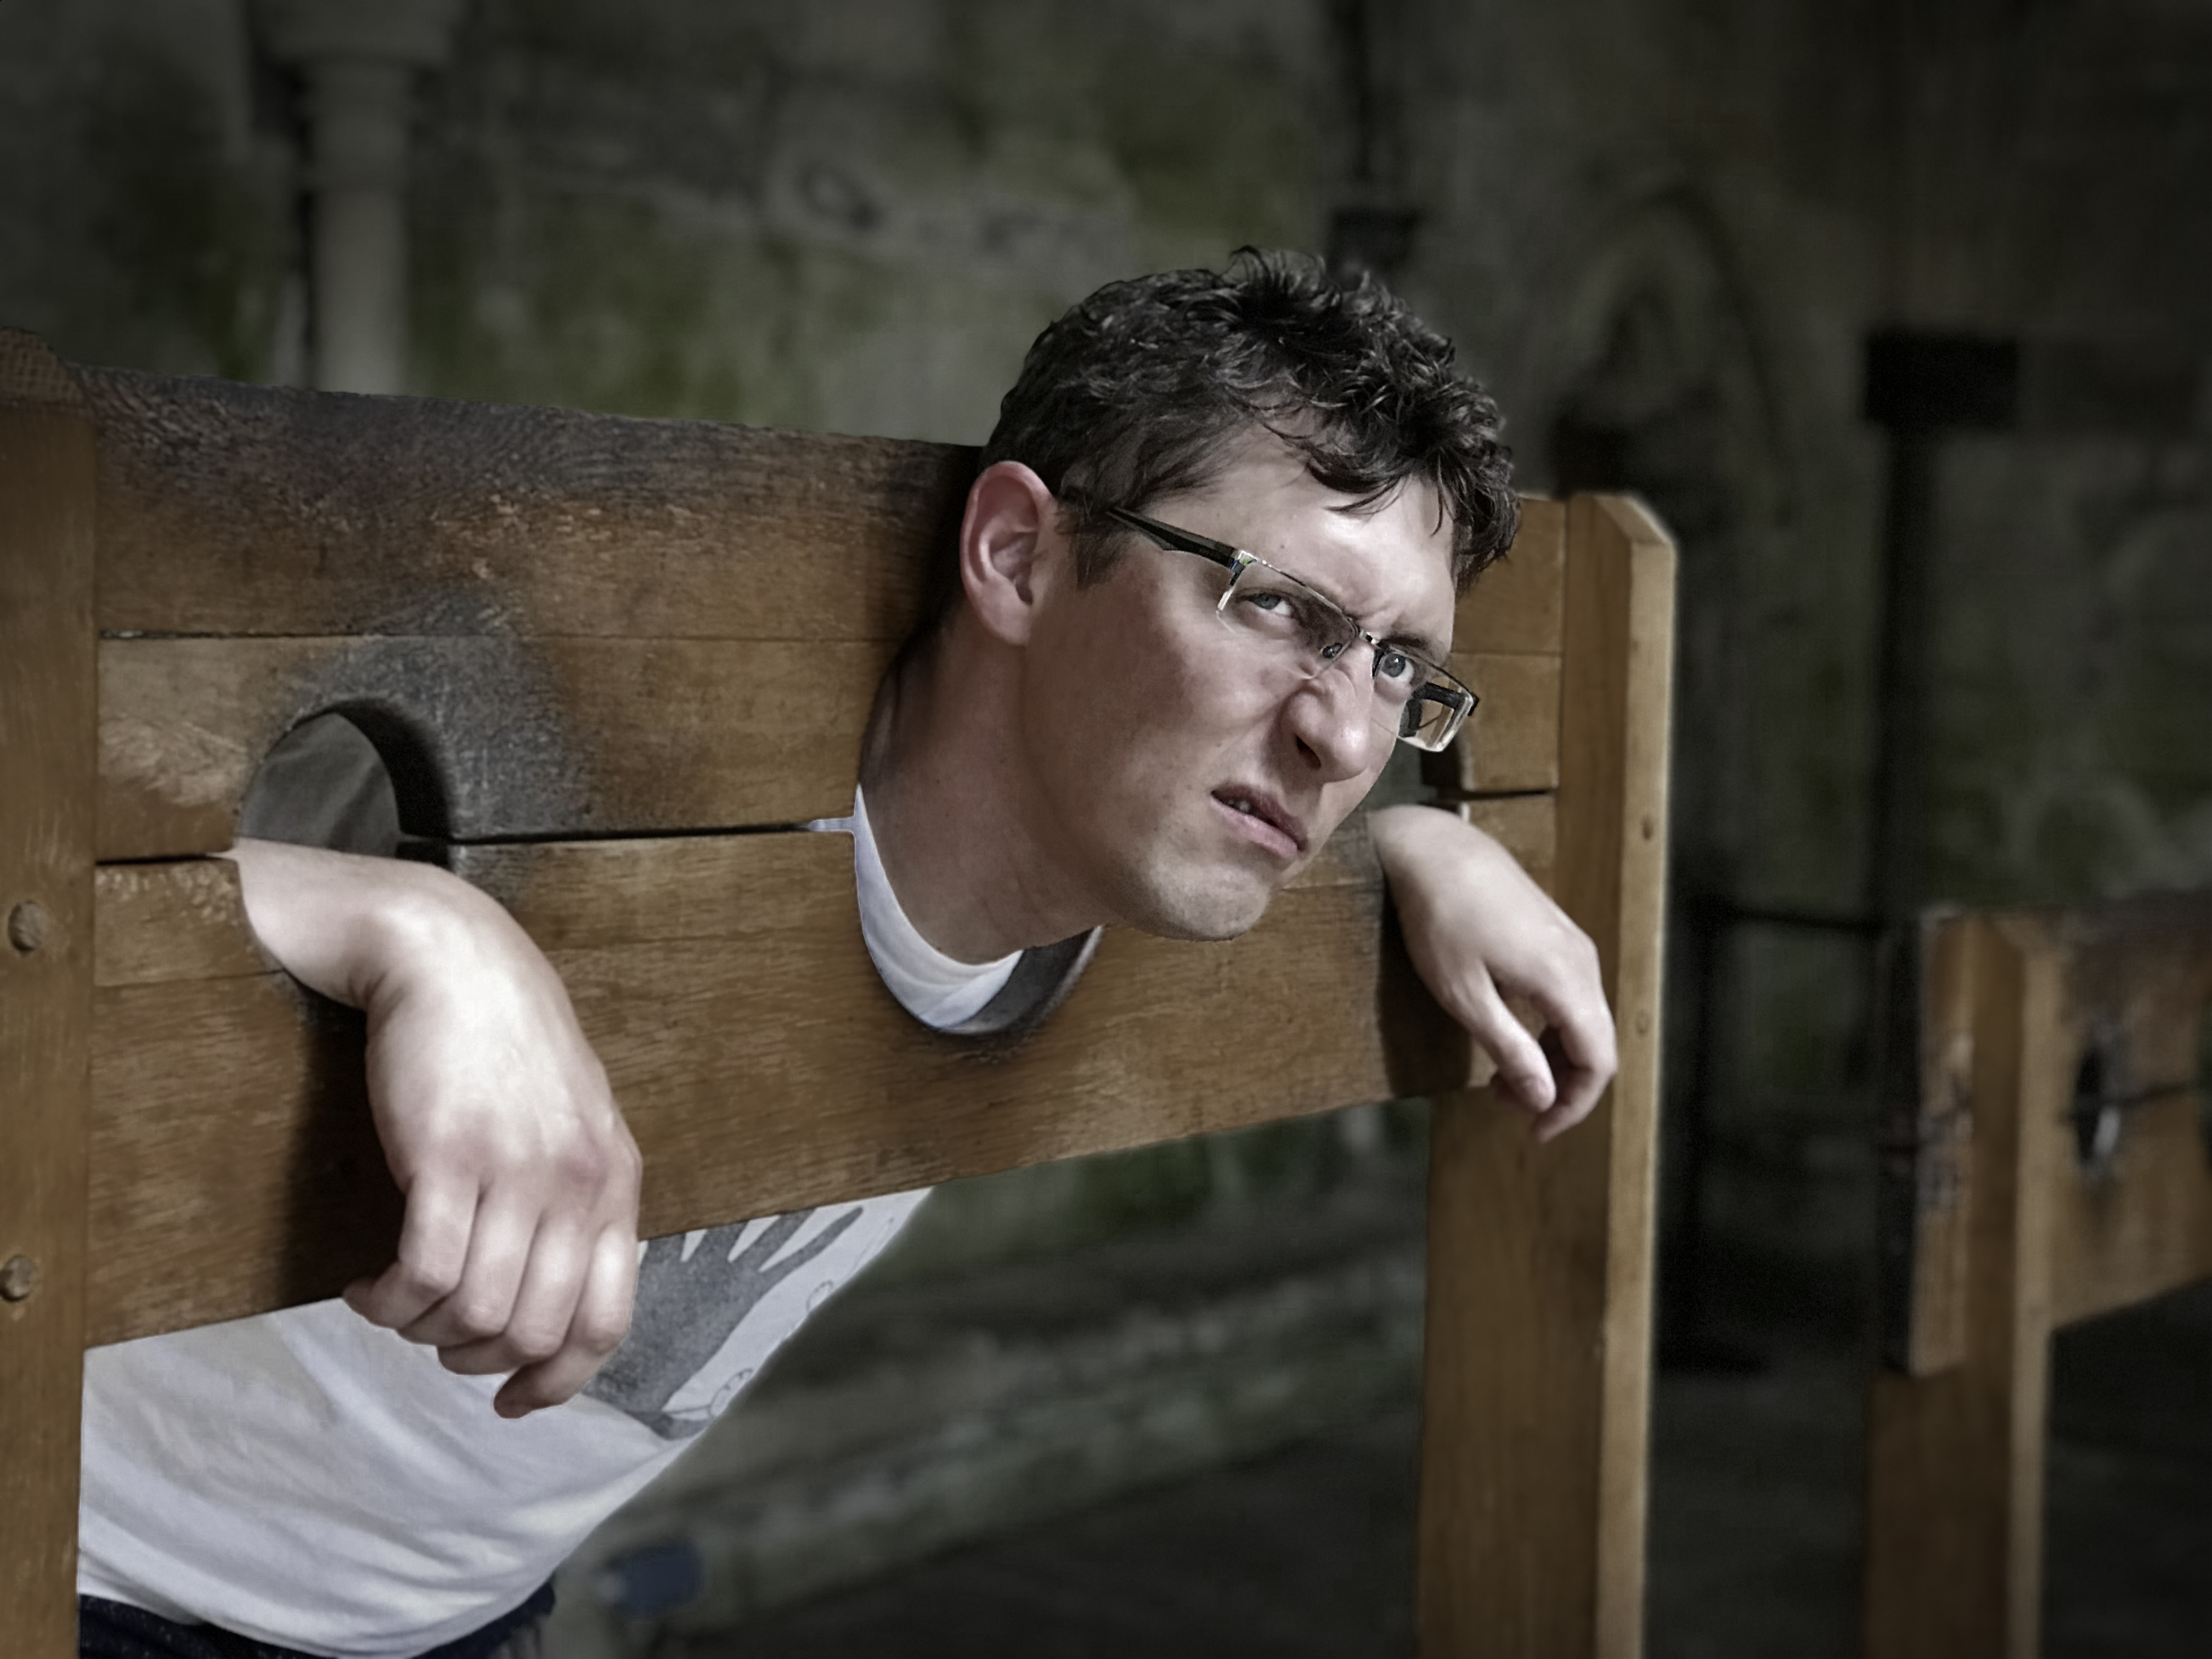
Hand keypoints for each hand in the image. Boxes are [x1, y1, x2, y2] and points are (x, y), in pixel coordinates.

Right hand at [222, 840, 641, 1415]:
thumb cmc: (505, 1046)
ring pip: (472, 1313)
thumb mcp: (574, 1123)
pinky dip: (389, 1302)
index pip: (606, 1322)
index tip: (508, 1400)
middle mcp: (578, 1185)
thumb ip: (574, 1202)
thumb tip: (546, 1301)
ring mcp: (517, 1171)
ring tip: (390, 1303)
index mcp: (618, 1184)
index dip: (556, 1380)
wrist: (453, 959)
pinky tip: (367, 1285)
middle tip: (431, 1337)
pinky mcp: (448, 1157)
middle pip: (531, 1330)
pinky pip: (422, 1275)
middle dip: (472, 1357)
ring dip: (419, 1331)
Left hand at [1368, 804, 1617, 1139]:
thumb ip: (1510, 1049)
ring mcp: (1571, 942)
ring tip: (1501, 1078)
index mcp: (1566, 980)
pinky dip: (1549, 1027)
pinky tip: (1511, 1034)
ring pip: (1583, 1019)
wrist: (1432, 848)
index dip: (1574, 1105)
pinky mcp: (1555, 932)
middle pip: (1595, 1043)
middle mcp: (1581, 960)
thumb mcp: (1465, 996)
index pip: (1598, 1061)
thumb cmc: (1440, 920)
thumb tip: (1544, 1099)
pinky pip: (1570, 994)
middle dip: (1559, 1085)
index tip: (1536, 1131)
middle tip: (1507, 1105)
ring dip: (1552, 1057)